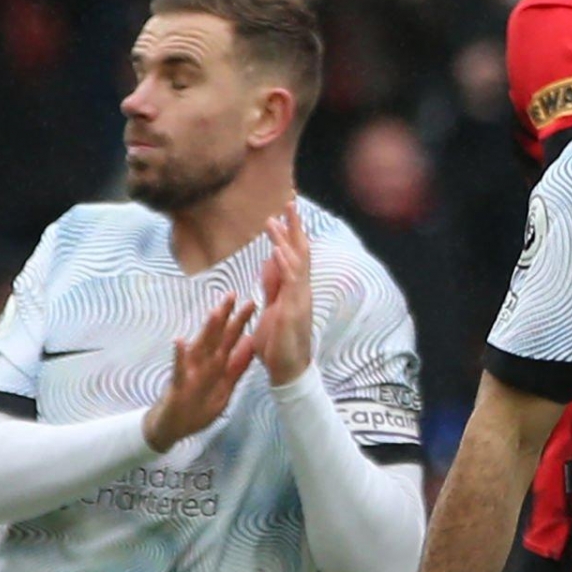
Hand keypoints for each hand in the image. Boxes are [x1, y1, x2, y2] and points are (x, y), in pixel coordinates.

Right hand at [142, 295, 255, 451]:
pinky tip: (179, 341)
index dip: (240, 321)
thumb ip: (237, 367)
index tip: (251, 302)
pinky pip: (179, 371)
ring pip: (199, 349)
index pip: (229, 340)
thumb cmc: (197, 406)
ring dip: (207, 331)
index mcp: (215, 365)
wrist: (170, 428)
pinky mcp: (177, 387)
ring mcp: (189, 374)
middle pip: (215, 338)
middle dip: (225, 317)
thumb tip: (250, 345)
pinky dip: (179, 357)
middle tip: (233, 294)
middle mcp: (202, 364)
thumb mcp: (224, 388)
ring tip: (215, 312)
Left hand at [255, 200, 313, 386]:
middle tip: (289, 200)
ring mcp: (300, 298)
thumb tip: (271, 265)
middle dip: (294, 226)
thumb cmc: (278, 344)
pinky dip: (284, 263)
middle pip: (301, 250)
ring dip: (286, 238)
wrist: (287, 370)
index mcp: (293, 290)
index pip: (294, 254)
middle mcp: (300, 290)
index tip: (283, 211)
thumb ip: (272, 287)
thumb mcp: (271, 309)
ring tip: (276, 217)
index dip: (289, 232)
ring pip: (296, 261)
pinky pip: (290, 281)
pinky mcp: (294, 309)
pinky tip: (277, 248)